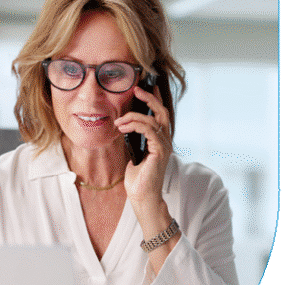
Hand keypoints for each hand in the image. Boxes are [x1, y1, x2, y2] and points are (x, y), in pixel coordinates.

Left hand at [114, 84, 172, 214]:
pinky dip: (136, 125)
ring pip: (153, 120)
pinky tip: (123, 128)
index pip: (160, 115)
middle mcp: (165, 141)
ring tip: (119, 121)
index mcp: (160, 140)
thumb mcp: (134, 154)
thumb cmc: (137, 178)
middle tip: (136, 89)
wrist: (141, 196)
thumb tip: (124, 127)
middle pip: (162, 113)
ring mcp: (164, 146)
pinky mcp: (160, 152)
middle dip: (150, 98)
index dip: (154, 100)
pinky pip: (150, 131)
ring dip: (134, 117)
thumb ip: (134, 140)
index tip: (144, 88)